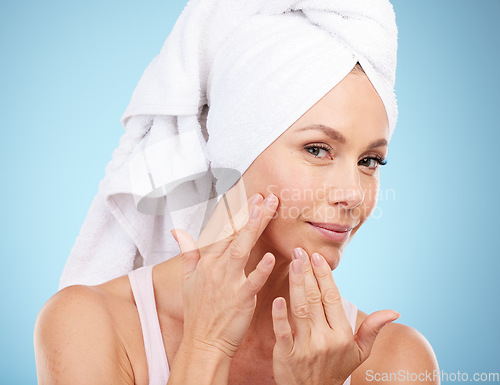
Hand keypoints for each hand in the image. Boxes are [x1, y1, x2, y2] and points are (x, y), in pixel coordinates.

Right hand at [171, 193, 278, 358]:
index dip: (236, 212)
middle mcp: (216, 269)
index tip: (249, 196)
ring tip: (265, 211)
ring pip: (241, 250)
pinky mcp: (240, 300)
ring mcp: (227, 283)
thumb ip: (188, 252)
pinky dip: (260, 270)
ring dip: (253, 229)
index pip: (222, 231)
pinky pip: (251, 282)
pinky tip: (271, 258)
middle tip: (266, 196)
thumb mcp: (187, 279)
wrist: (202, 343)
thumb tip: (177, 231)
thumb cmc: (198, 312)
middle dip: (250, 213)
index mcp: (206, 262)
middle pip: (234, 235)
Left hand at [271, 248, 399, 384]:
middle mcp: (326, 339)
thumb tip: (394, 312)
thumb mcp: (359, 352)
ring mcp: (306, 347)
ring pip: (300, 310)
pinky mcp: (287, 355)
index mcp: (342, 334)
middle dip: (307, 273)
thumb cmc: (335, 368)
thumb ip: (372, 329)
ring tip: (292, 263)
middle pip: (315, 300)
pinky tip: (277, 299)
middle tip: (300, 251)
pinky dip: (280, 316)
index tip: (317, 256)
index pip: (333, 298)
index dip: (325, 276)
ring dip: (296, 285)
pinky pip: (283, 333)